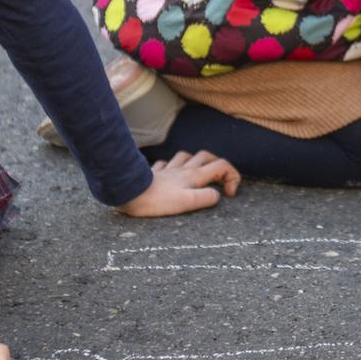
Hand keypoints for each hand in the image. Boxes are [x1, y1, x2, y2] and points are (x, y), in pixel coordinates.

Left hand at [116, 150, 241, 216]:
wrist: (128, 193)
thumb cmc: (156, 201)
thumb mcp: (186, 203)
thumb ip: (205, 198)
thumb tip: (217, 196)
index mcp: (193, 176)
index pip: (221, 165)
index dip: (232, 176)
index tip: (229, 194)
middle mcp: (182, 170)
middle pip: (206, 156)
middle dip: (217, 164)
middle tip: (219, 181)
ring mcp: (167, 170)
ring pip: (185, 157)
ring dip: (195, 162)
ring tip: (197, 174)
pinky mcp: (153, 174)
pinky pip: (165, 164)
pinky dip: (171, 166)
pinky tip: (169, 173)